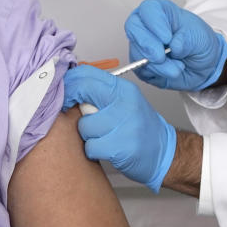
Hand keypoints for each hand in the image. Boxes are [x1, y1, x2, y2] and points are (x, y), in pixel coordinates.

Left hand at [62, 65, 175, 192]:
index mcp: (123, 89)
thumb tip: (69, 85)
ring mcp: (124, 124)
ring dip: (87, 135)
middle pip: (83, 91)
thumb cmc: (139, 127)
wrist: (163, 152)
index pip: (88, 73)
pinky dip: (93, 151)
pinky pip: (90, 146)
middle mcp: (125, 103)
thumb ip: (99, 92)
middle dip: (70, 103)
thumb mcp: (123, 102)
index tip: (62, 91)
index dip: (70, 81)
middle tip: (75, 113)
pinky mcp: (120, 147)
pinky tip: (105, 150)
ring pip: (84, 125)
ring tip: (101, 136)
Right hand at [125, 0, 226, 90]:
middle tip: (162, 56)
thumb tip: (173, 46)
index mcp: (161, 11)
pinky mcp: (140, 64)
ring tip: (178, 66)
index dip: (155, 23)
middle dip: (148, 45)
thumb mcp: (199, 36)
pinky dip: (158, 73)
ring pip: (137, 52)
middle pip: (133, 28)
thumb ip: (186, 40)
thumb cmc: (198, 42)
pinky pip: (141, 69)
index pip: (148, 9)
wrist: (203, 63)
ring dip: (158, 64)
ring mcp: (141, 45)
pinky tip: (172, 71)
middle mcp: (146, 25)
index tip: (167, 38)